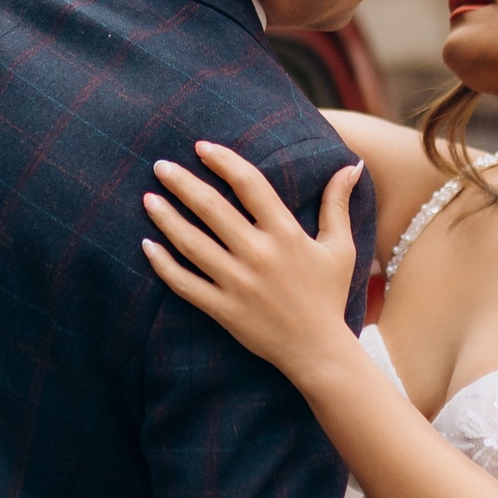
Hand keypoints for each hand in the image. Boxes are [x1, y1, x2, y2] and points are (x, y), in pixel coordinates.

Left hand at [142, 142, 362, 387]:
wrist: (319, 350)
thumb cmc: (329, 295)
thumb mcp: (340, 247)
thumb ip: (338, 204)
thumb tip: (351, 165)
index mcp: (286, 234)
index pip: (250, 184)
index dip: (224, 161)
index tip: (201, 147)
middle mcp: (259, 254)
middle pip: (212, 208)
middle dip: (182, 182)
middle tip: (160, 166)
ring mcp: (238, 283)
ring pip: (191, 243)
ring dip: (166, 218)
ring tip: (148, 198)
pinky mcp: (223, 309)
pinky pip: (184, 284)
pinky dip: (162, 265)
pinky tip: (147, 246)